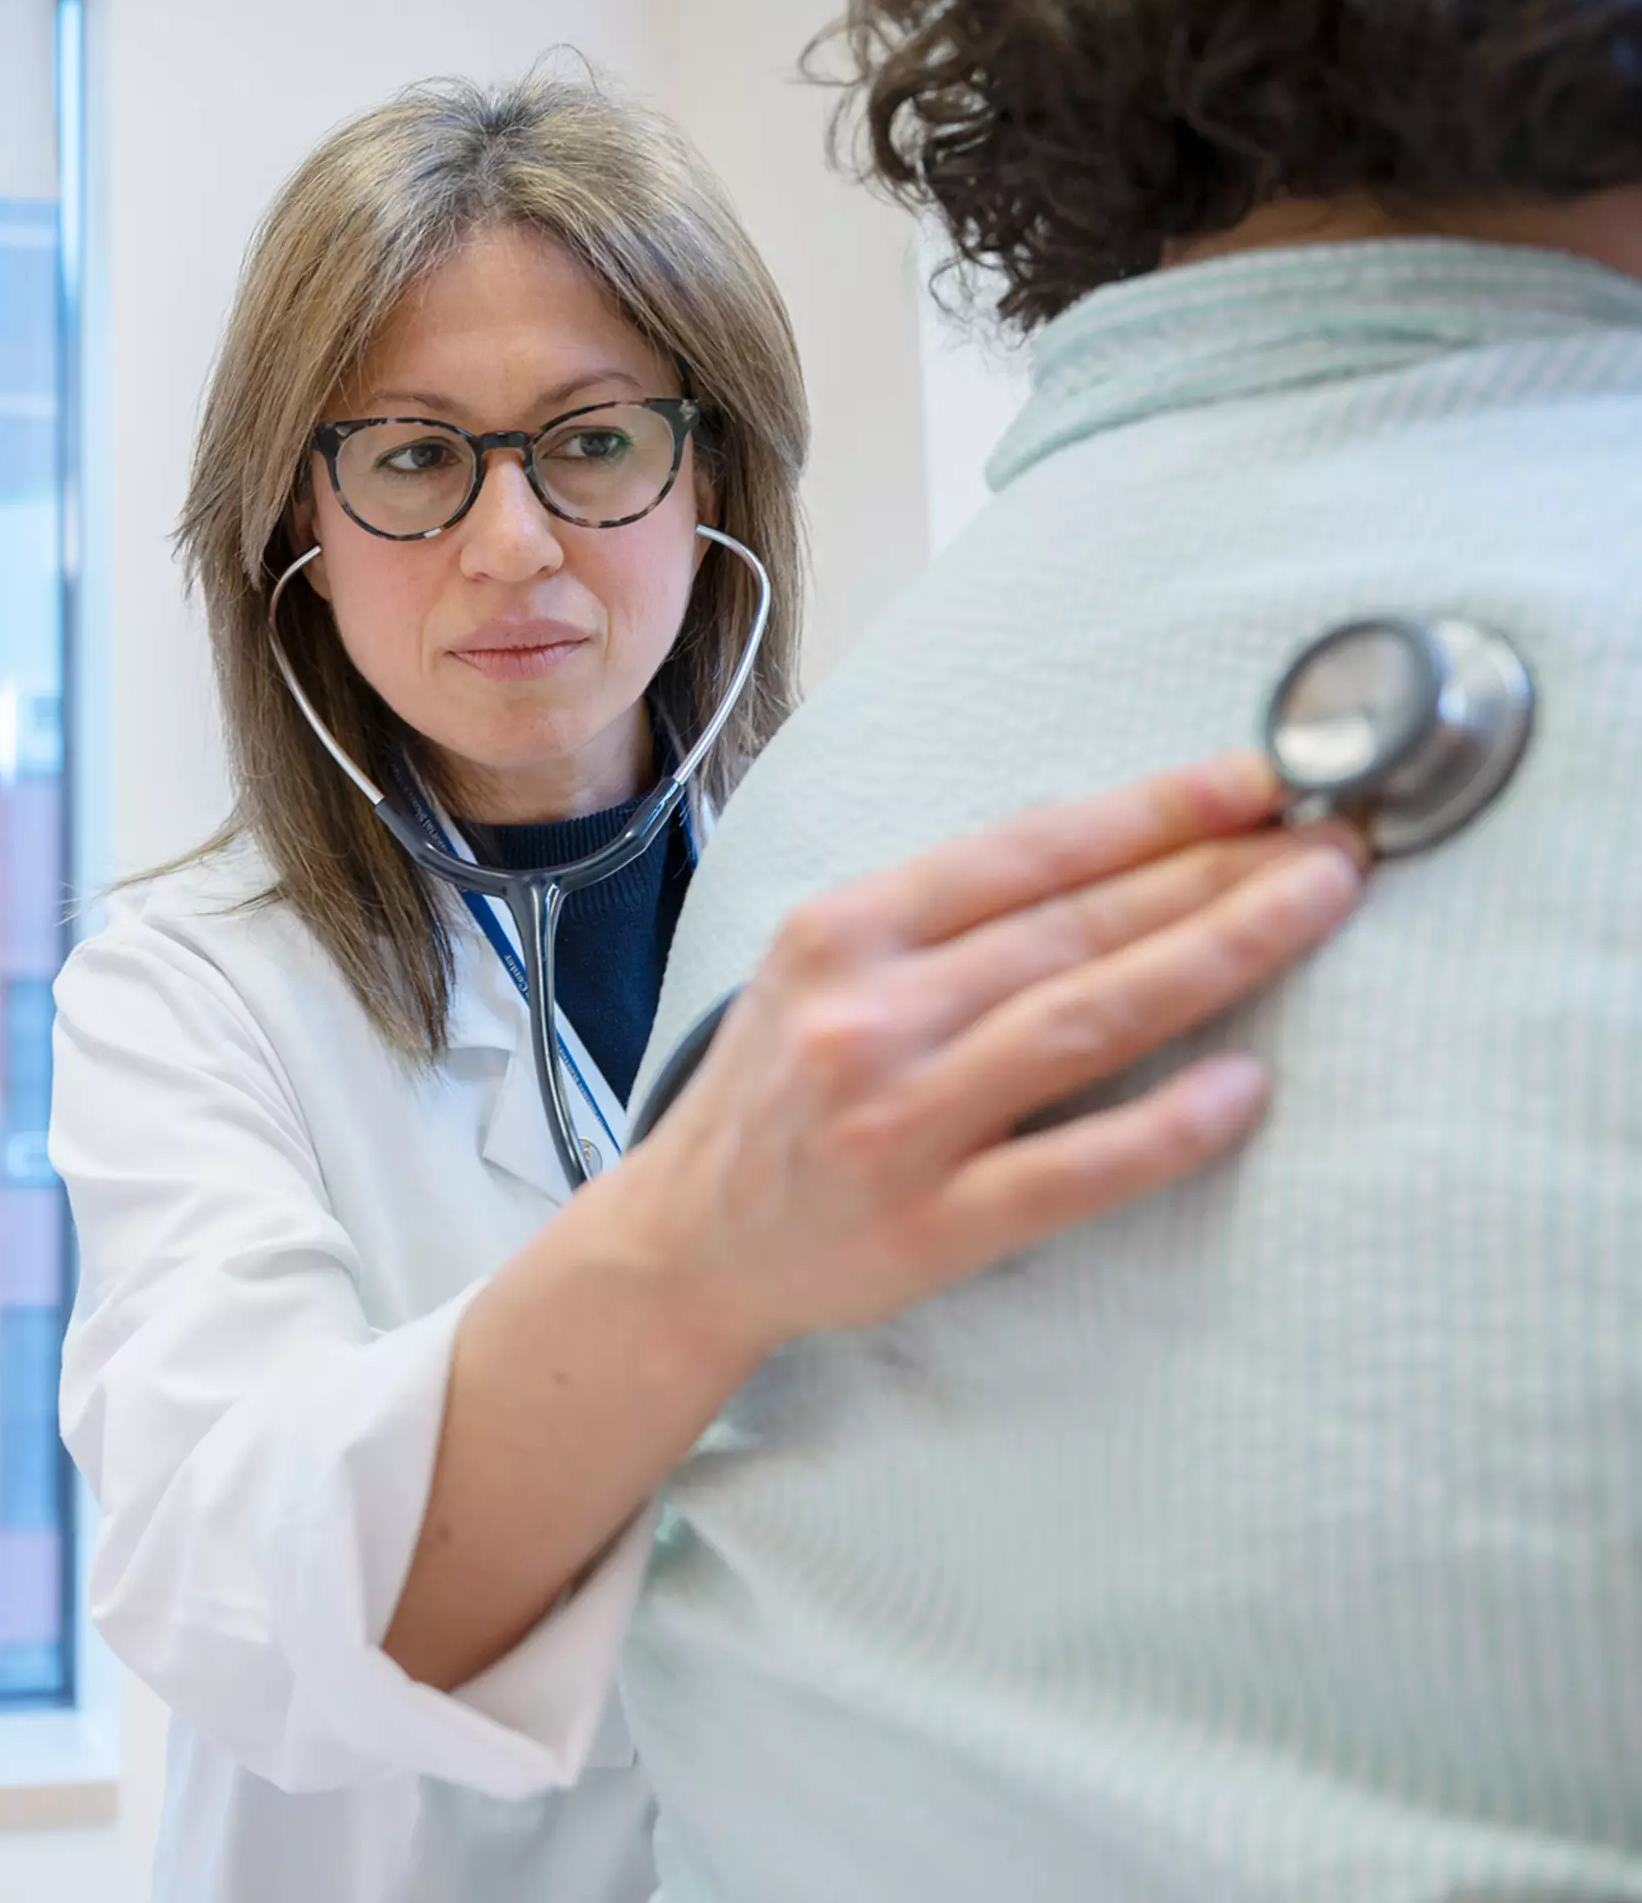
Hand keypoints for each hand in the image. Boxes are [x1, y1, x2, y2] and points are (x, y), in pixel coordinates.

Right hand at [602, 750, 1364, 1366]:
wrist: (684, 1242)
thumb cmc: (774, 1093)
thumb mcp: (821, 966)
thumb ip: (941, 914)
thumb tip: (1111, 842)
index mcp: (841, 933)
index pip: (1025, 852)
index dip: (1154, 809)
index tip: (1260, 776)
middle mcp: (866, 1017)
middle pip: (1074, 927)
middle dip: (1219, 870)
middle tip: (1335, 837)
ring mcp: (898, 1125)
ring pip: (1083, 1022)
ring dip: (1216, 958)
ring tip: (1315, 908)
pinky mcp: (931, 1228)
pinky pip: (1071, 1169)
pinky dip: (1164, 1127)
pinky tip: (1247, 1087)